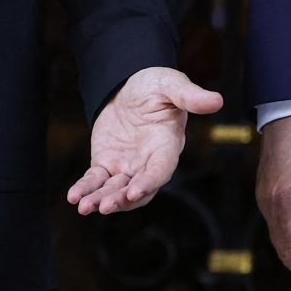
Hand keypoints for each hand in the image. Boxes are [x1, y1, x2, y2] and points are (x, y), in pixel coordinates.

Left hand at [68, 67, 224, 214]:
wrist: (131, 84)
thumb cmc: (157, 85)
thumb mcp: (172, 85)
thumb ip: (191, 96)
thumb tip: (217, 100)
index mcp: (166, 146)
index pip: (160, 170)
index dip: (148, 182)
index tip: (134, 192)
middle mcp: (148, 162)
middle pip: (137, 188)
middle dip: (121, 199)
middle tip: (105, 206)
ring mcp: (127, 165)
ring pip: (114, 189)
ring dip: (101, 200)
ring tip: (84, 207)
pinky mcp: (107, 162)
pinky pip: (96, 180)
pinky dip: (85, 188)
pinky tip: (73, 197)